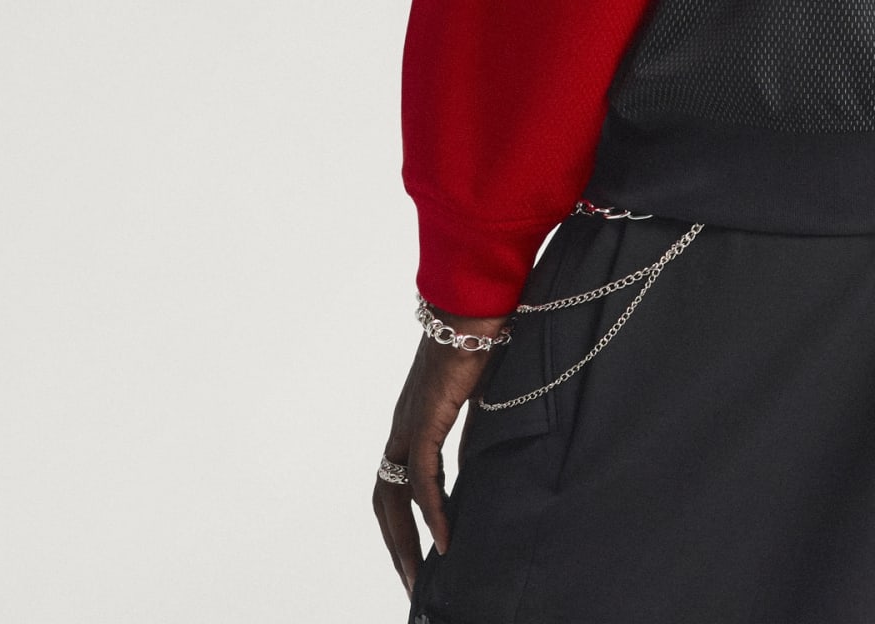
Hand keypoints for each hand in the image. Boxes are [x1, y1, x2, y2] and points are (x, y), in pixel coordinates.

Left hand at [372, 312, 508, 596]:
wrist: (479, 292)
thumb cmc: (485, 327)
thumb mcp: (484, 389)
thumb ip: (478, 420)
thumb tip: (488, 448)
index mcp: (417, 414)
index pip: (399, 478)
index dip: (404, 519)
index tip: (423, 552)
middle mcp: (406, 420)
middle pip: (386, 496)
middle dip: (396, 544)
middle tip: (414, 583)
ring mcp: (412, 418)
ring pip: (395, 493)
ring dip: (404, 540)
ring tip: (420, 576)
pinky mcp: (427, 414)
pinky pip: (424, 476)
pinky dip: (431, 511)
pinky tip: (445, 538)